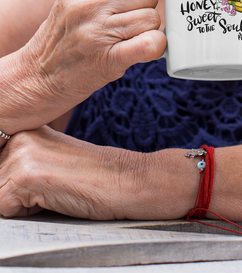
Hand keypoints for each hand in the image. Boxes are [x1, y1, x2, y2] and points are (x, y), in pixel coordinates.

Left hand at [0, 128, 193, 219]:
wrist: (124, 180)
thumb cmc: (92, 179)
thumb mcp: (50, 163)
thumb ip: (23, 166)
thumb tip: (4, 185)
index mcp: (26, 131)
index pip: (0, 169)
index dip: (15, 187)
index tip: (40, 185)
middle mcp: (20, 137)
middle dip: (14, 198)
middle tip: (49, 190)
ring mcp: (21, 154)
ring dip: (19, 207)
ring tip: (52, 194)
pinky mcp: (24, 175)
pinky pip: (2, 210)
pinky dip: (25, 216)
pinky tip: (53, 199)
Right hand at [11, 0, 165, 129]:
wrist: (38, 75)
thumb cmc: (68, 31)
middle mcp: (88, 1)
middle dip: (144, 5)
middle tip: (123, 19)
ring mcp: (96, 30)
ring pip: (152, 17)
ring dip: (146, 29)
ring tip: (123, 36)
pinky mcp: (108, 58)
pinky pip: (151, 43)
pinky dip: (155, 45)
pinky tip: (142, 48)